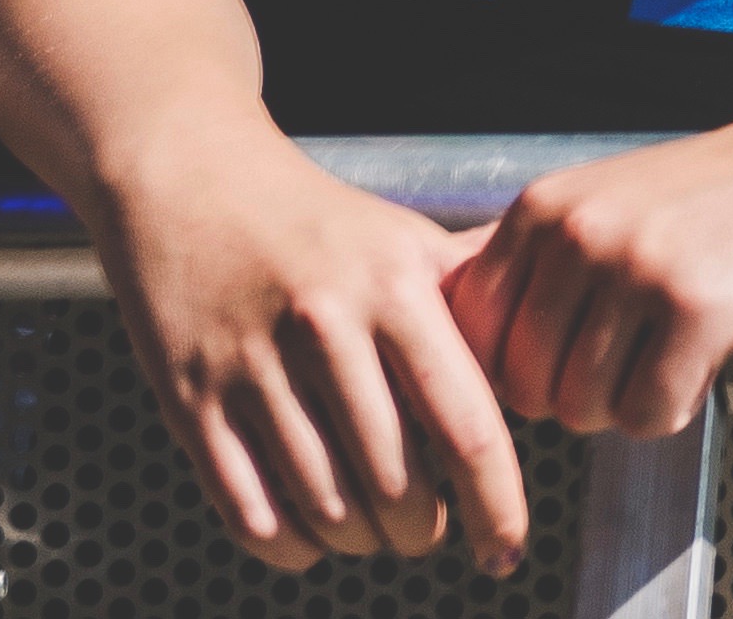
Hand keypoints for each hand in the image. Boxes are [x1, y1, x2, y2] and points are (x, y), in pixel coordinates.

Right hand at [97, 141, 528, 573]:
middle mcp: (326, 328)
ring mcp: (251, 368)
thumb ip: (474, 304)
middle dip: (422, 532)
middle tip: (430, 532)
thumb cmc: (316, 223)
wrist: (190, 183)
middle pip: (396, 484)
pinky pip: (249, 512)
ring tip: (376, 532)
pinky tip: (312, 536)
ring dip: (360, 543)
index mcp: (396, 289)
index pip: (467, 425)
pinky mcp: (188, 401)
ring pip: (326, 508)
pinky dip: (290, 547)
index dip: (496, 502)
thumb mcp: (406, 241)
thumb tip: (544, 363)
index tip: (507, 548)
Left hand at [440, 117, 732, 436]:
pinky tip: (712, 355)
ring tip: (680, 346)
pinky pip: (649, 414)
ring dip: (632, 401)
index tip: (573, 360)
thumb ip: (543, 265)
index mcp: (546, 207)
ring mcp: (638, 266)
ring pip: (584, 408)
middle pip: (525, 386)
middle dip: (579, 395)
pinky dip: (679, 406)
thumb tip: (457, 351)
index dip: (522, 368)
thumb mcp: (618, 204)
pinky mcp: (700, 305)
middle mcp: (580, 231)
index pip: (474, 336)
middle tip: (641, 355)